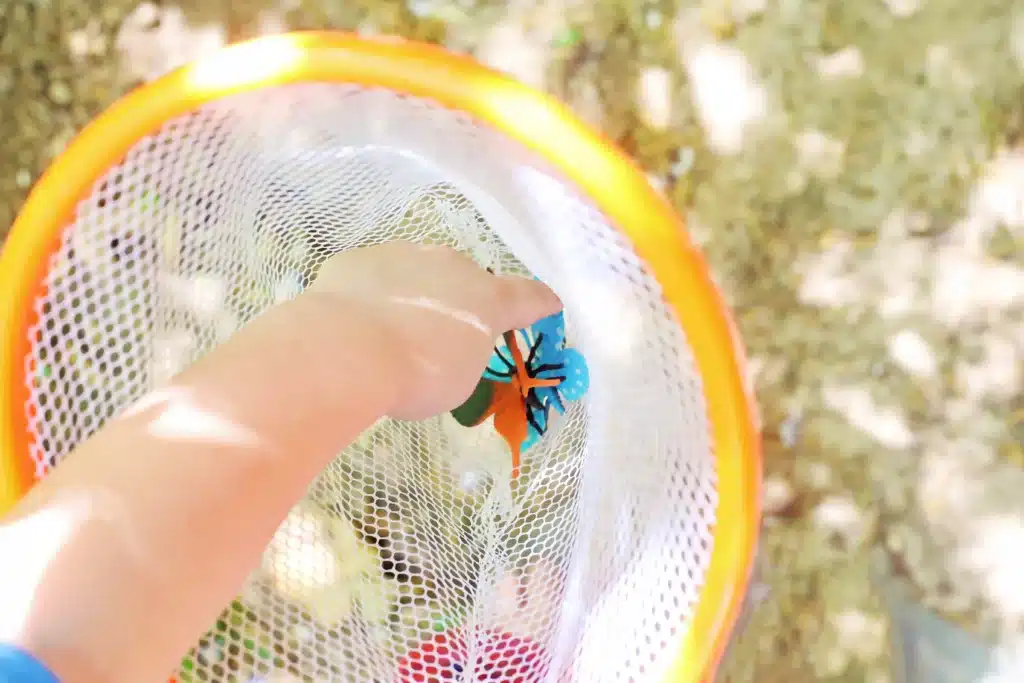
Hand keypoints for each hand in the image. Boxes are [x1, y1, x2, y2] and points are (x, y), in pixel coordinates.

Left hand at [305, 242, 561, 420]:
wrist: (345, 348)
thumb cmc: (417, 375)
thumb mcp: (459, 381)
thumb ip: (464, 353)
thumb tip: (446, 341)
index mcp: (487, 299)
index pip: (528, 297)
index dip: (540, 304)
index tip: (549, 306)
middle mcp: (451, 265)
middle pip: (466, 280)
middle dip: (460, 302)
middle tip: (440, 338)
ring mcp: (402, 254)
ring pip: (418, 273)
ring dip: (415, 295)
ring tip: (391, 333)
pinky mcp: (359, 258)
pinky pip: (375, 277)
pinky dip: (373, 296)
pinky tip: (355, 324)